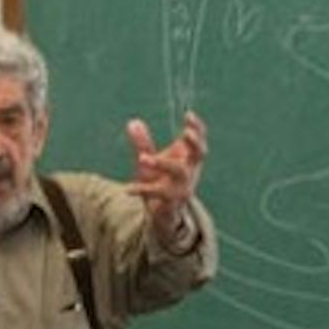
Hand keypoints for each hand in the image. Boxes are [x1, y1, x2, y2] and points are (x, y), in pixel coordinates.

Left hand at [126, 111, 205, 238]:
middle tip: (185, 133)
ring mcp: (184, 186)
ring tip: (141, 158)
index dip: (197, 128)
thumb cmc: (159, 180)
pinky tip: (128, 189)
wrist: (161, 213)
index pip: (199, 140)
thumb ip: (143, 143)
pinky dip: (143, 189)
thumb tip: (133, 122)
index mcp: (188, 158)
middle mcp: (190, 170)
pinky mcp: (173, 201)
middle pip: (200, 154)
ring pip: (180, 172)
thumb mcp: (150, 159)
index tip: (188, 115)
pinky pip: (159, 193)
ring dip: (162, 163)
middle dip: (194, 143)